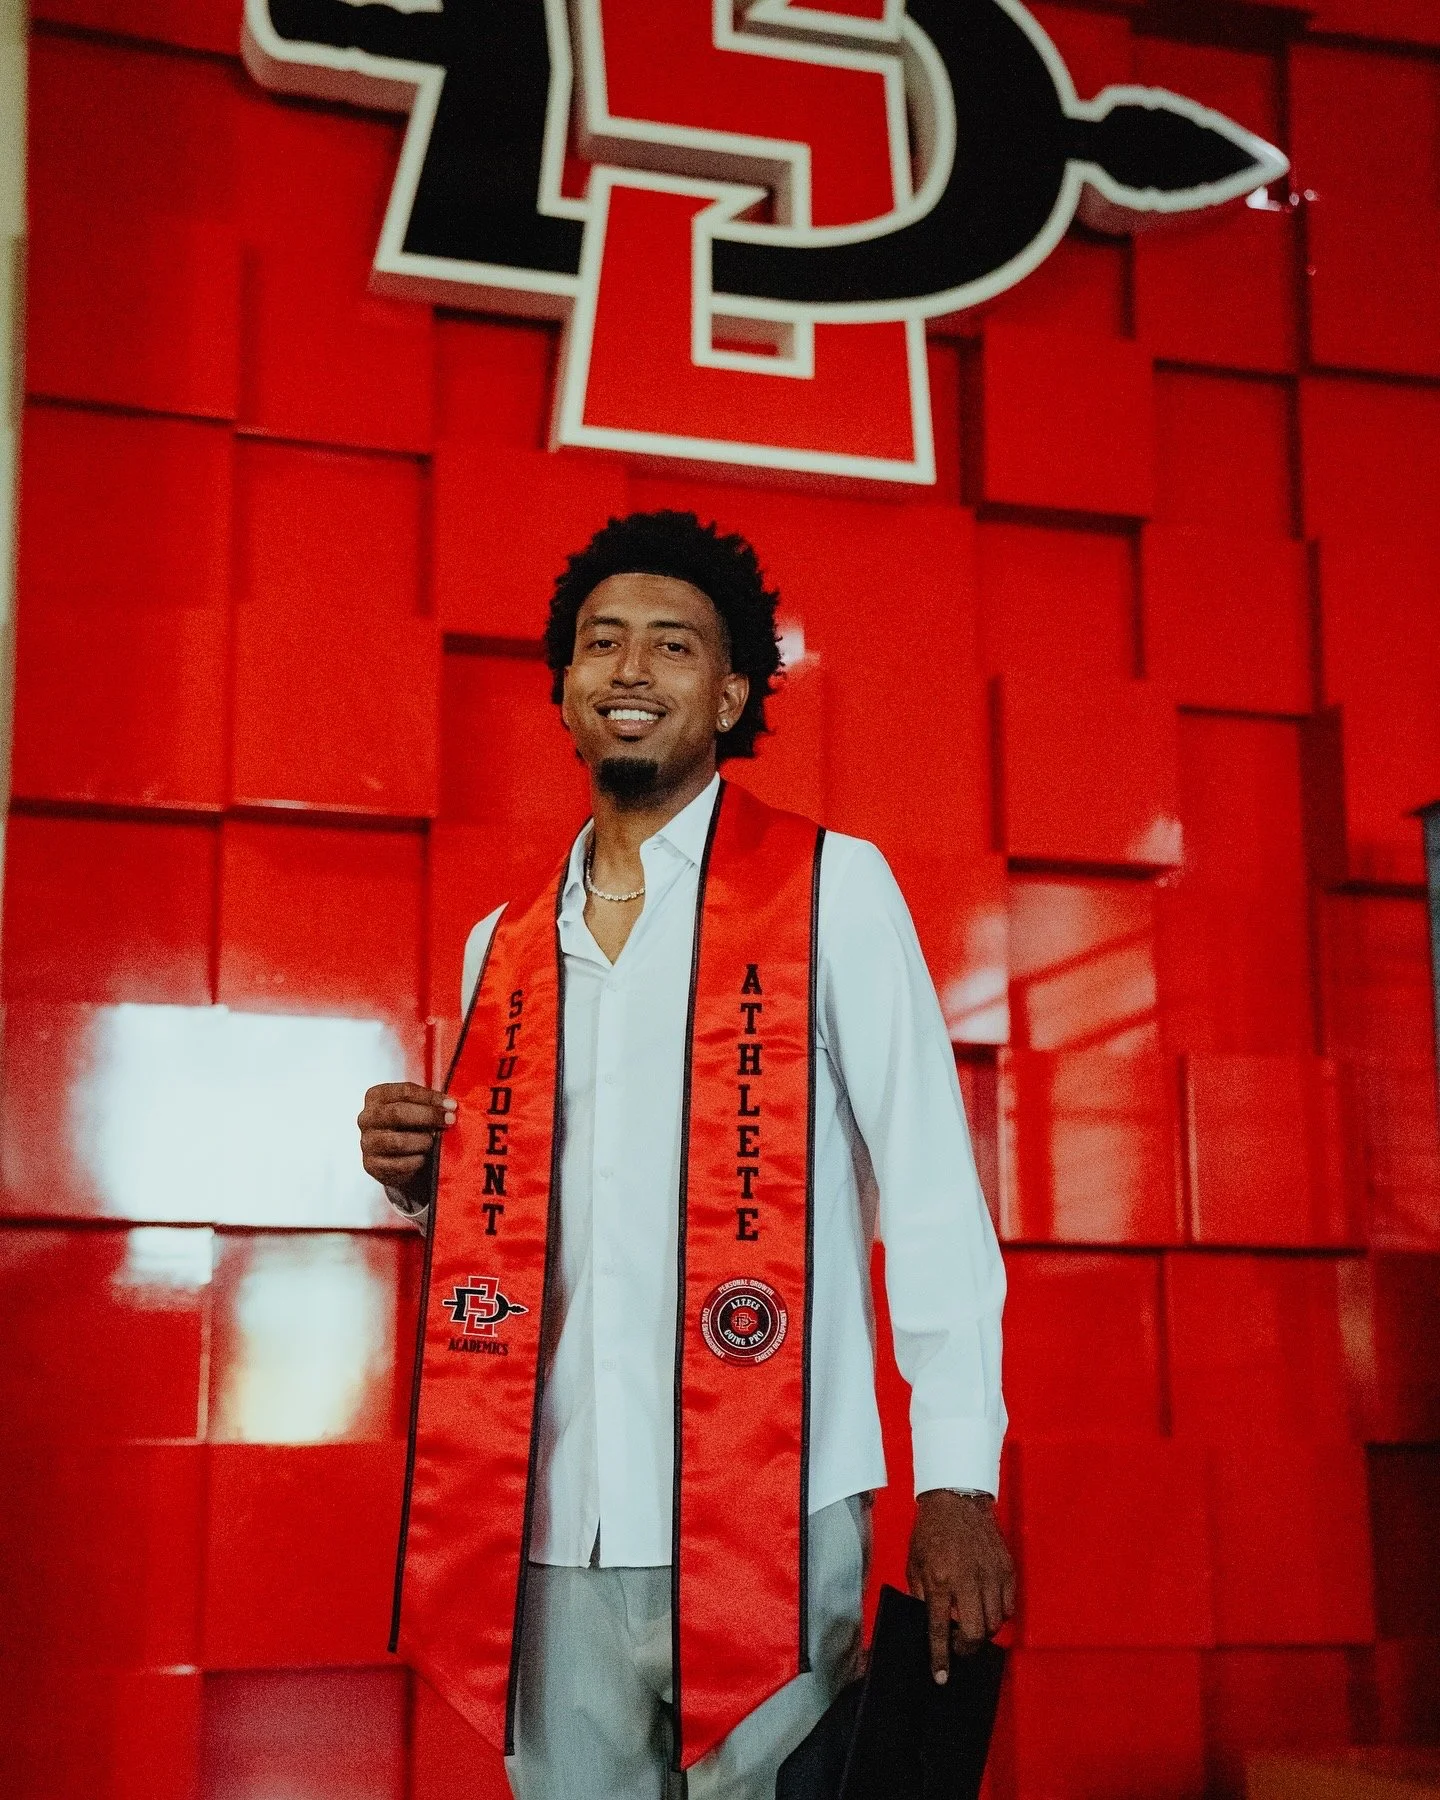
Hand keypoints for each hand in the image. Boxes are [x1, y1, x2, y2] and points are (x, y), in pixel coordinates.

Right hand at [357, 1082, 455, 1204]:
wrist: (397, 1160)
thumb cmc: (410, 1127)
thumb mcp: (415, 1109)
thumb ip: (428, 1105)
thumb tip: (450, 1107)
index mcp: (376, 1096)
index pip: (405, 1091)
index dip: (430, 1097)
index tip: (451, 1105)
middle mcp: (366, 1117)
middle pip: (398, 1113)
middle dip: (428, 1116)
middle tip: (450, 1121)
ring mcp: (367, 1142)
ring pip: (398, 1141)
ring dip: (423, 1141)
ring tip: (435, 1142)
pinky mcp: (371, 1165)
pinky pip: (399, 1164)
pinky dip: (417, 1161)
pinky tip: (425, 1158)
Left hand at [907, 1490, 1015, 1681]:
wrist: (956, 1499)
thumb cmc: (930, 1532)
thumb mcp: (914, 1564)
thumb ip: (922, 1596)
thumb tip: (929, 1627)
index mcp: (939, 1579)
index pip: (941, 1629)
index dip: (941, 1658)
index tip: (941, 1678)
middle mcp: (967, 1580)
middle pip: (976, 1633)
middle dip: (967, 1648)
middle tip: (960, 1645)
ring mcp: (991, 1574)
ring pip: (996, 1623)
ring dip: (983, 1631)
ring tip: (972, 1622)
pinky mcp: (1007, 1568)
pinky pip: (1009, 1606)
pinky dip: (1000, 1613)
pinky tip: (987, 1606)